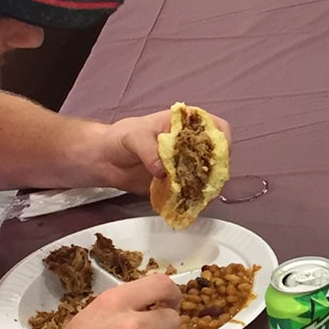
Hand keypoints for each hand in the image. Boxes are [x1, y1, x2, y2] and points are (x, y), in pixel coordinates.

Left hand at [84, 109, 231, 193]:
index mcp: (186, 124)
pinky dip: (192, 199)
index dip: (223, 141)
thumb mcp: (134, 137)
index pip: (217, 128)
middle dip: (214, 170)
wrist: (106, 158)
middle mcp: (192, 145)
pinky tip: (187, 203)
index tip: (218, 155)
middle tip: (203, 181)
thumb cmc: (122, 137)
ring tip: (194, 195)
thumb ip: (149, 150)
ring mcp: (187, 165)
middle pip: (218, 156)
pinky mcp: (179, 184)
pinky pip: (193, 192)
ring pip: (208, 177)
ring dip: (205, 187)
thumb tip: (163, 170)